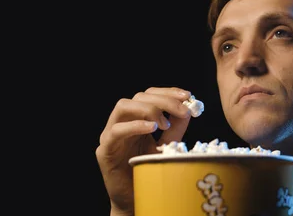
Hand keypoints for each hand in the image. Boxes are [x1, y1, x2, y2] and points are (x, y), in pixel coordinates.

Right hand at [96, 87, 192, 214]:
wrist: (135, 200)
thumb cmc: (149, 172)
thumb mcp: (166, 146)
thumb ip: (175, 128)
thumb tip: (188, 109)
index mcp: (136, 119)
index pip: (149, 95)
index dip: (168, 92)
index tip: (188, 96)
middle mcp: (122, 123)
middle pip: (139, 97)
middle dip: (164, 101)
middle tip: (183, 111)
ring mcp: (110, 135)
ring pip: (123, 106)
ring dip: (148, 109)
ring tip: (164, 123)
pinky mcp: (105, 151)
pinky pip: (116, 131)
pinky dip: (134, 126)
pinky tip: (151, 128)